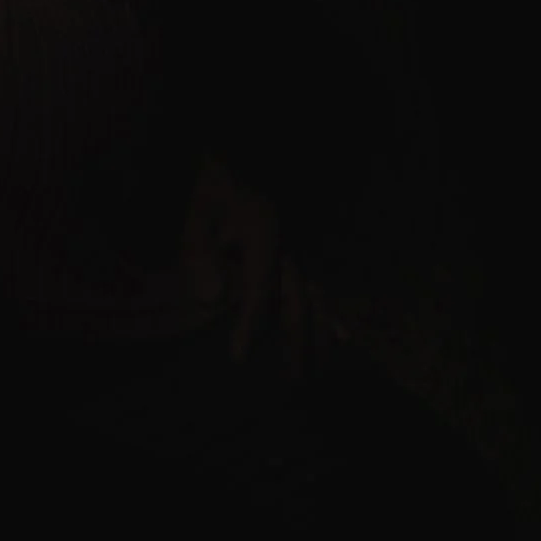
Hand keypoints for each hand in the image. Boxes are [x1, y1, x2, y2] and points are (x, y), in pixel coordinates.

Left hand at [182, 156, 310, 364]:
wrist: (236, 157)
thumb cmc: (215, 187)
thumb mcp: (198, 212)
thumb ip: (199, 251)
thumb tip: (209, 300)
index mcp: (266, 237)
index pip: (259, 290)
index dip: (249, 324)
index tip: (239, 358)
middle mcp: (289, 246)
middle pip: (297, 301)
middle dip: (296, 344)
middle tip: (296, 383)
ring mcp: (298, 247)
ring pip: (315, 297)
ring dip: (318, 335)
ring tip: (322, 369)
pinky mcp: (298, 248)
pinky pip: (320, 285)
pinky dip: (330, 312)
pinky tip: (342, 336)